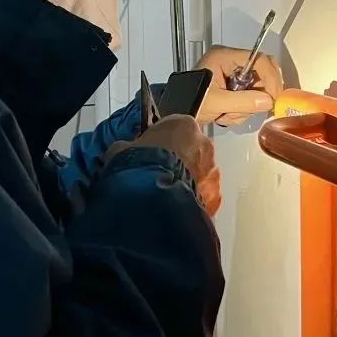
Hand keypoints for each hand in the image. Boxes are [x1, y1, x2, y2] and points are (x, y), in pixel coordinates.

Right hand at [104, 115, 220, 214]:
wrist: (152, 201)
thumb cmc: (137, 166)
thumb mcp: (121, 150)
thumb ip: (128, 147)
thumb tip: (124, 151)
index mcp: (184, 125)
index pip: (175, 128)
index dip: (161, 142)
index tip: (150, 154)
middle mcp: (204, 145)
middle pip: (192, 152)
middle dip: (179, 163)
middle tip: (158, 176)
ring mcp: (212, 173)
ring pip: (200, 176)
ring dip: (187, 184)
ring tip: (165, 197)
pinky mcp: (215, 199)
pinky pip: (203, 199)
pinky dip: (192, 203)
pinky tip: (174, 210)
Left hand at [196, 46, 283, 125]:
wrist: (176, 111)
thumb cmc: (190, 102)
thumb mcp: (216, 102)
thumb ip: (242, 102)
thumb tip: (268, 101)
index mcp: (224, 57)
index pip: (259, 60)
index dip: (271, 78)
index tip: (274, 98)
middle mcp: (230, 61)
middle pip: (261, 73)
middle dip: (258, 95)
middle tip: (254, 110)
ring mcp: (232, 73)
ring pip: (256, 88)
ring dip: (246, 106)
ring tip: (227, 115)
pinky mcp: (232, 86)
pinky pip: (248, 96)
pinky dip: (241, 110)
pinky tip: (226, 115)